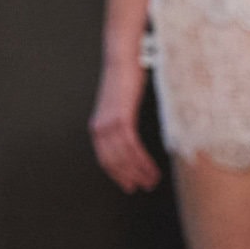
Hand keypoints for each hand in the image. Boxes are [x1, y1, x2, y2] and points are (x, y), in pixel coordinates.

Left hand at [90, 58, 161, 191]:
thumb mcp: (120, 105)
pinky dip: (142, 161)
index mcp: (97, 127)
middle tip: (142, 188)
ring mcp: (109, 124)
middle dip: (128, 177)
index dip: (117, 174)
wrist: (122, 60)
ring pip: (124, 158)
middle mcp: (100, 128)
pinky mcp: (121, 119)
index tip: (129, 185)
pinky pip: (131, 147)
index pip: (105, 159)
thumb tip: (131, 136)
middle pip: (113, 162)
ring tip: (152, 182)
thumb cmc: (125, 80)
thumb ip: (122, 122)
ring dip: (139, 172)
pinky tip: (151, 169)